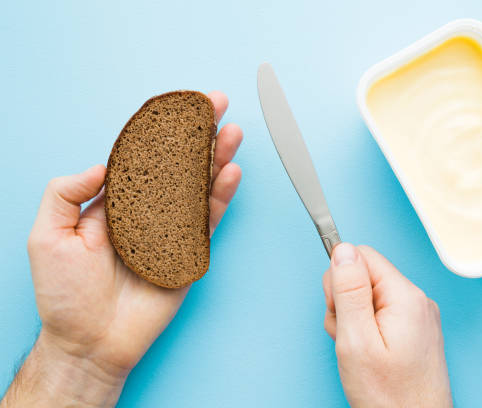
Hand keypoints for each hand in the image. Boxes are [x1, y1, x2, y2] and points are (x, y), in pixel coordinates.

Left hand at [1, 91, 242, 406]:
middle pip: (179, 165)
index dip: (162, 130)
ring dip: (216, 158)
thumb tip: (100, 165)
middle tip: (217, 105)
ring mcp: (171, 230)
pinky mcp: (189, 252)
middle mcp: (146, 210)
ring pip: (198, 187)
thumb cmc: (65, 295)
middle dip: (198, 134)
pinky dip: (220, 196)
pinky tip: (230, 173)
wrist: (90, 340)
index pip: (143, 156)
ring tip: (232, 132)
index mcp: (114, 202)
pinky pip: (208, 220)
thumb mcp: (46, 237)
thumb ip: (65, 194)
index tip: (179, 107)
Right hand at [323, 243, 451, 407]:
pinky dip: (366, 329)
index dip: (340, 279)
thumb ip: (348, 290)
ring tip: (358, 351)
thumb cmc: (388, 396)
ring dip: (353, 319)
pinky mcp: (415, 330)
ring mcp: (418, 316)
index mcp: (405, 296)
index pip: (362, 255)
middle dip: (345, 302)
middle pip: (365, 275)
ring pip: (369, 296)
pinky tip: (368, 353)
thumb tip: (343, 249)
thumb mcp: (356, 340)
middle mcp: (417, 300)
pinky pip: (381, 313)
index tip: (339, 309)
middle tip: (348, 336)